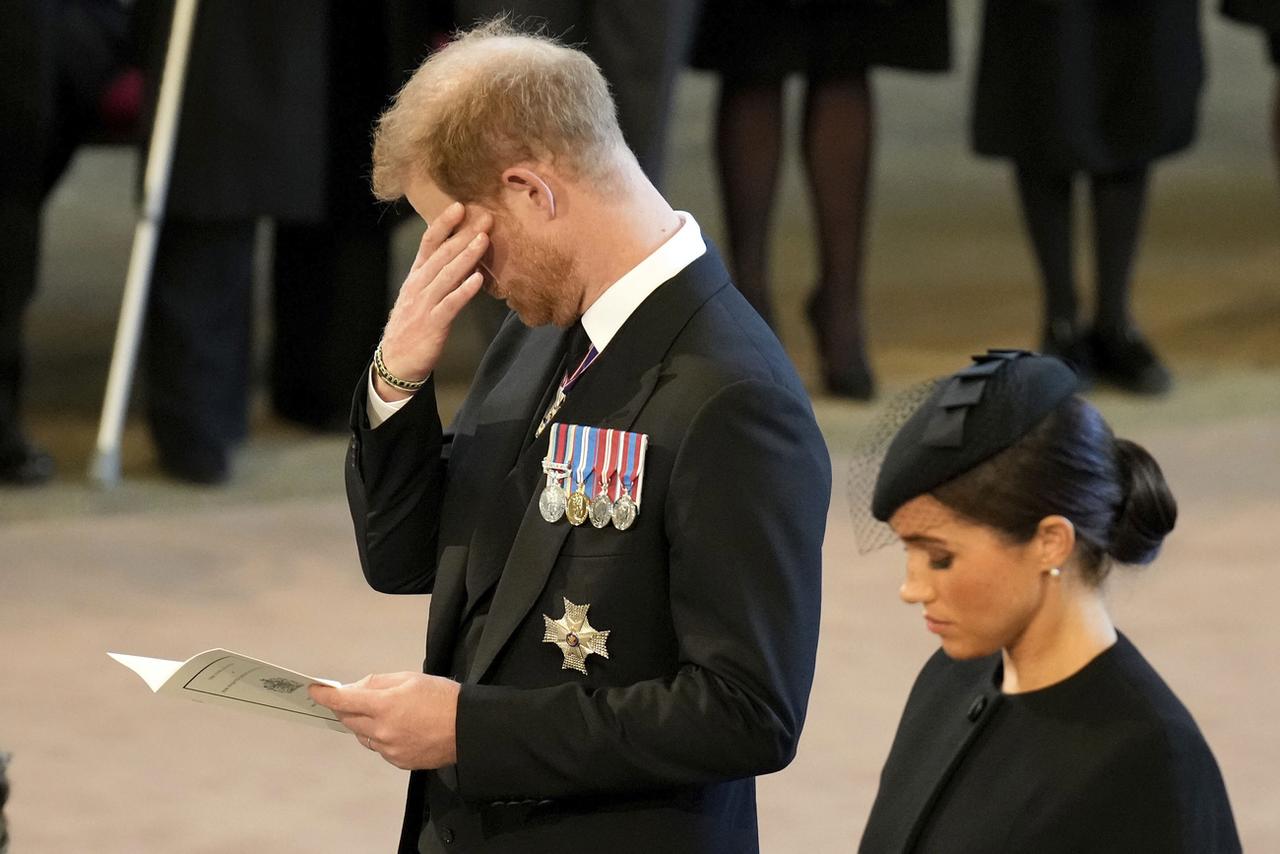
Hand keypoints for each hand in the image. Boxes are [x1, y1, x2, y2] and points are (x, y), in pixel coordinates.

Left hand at [309, 672, 460, 769]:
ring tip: (385, 712)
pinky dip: (380, 736)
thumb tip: (355, 688)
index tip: (315, 691)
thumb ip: (378, 683)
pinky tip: (398, 728)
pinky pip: (378, 747)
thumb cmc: (443, 698)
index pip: (344, 701)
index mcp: (385, 706)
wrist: (467, 728)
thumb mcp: (410, 679)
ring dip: (364, 723)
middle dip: (346, 707)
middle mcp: (383, 730)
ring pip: (362, 735)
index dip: (325, 695)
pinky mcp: (398, 761)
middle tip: (351, 698)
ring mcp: (389, 749)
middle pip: (349, 719)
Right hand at [376, 202, 491, 399]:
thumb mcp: (421, 295)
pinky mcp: (433, 323)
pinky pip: (450, 304)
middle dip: (464, 234)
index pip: (428, 243)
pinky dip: (464, 291)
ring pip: (447, 275)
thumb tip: (462, 256)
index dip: (444, 224)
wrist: (396, 361)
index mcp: (416, 276)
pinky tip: (478, 280)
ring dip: (466, 256)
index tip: (460, 206)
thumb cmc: (413, 326)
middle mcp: (419, 285)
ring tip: (484, 240)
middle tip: (485, 218)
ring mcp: (425, 304)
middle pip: (442, 255)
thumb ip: (438, 275)